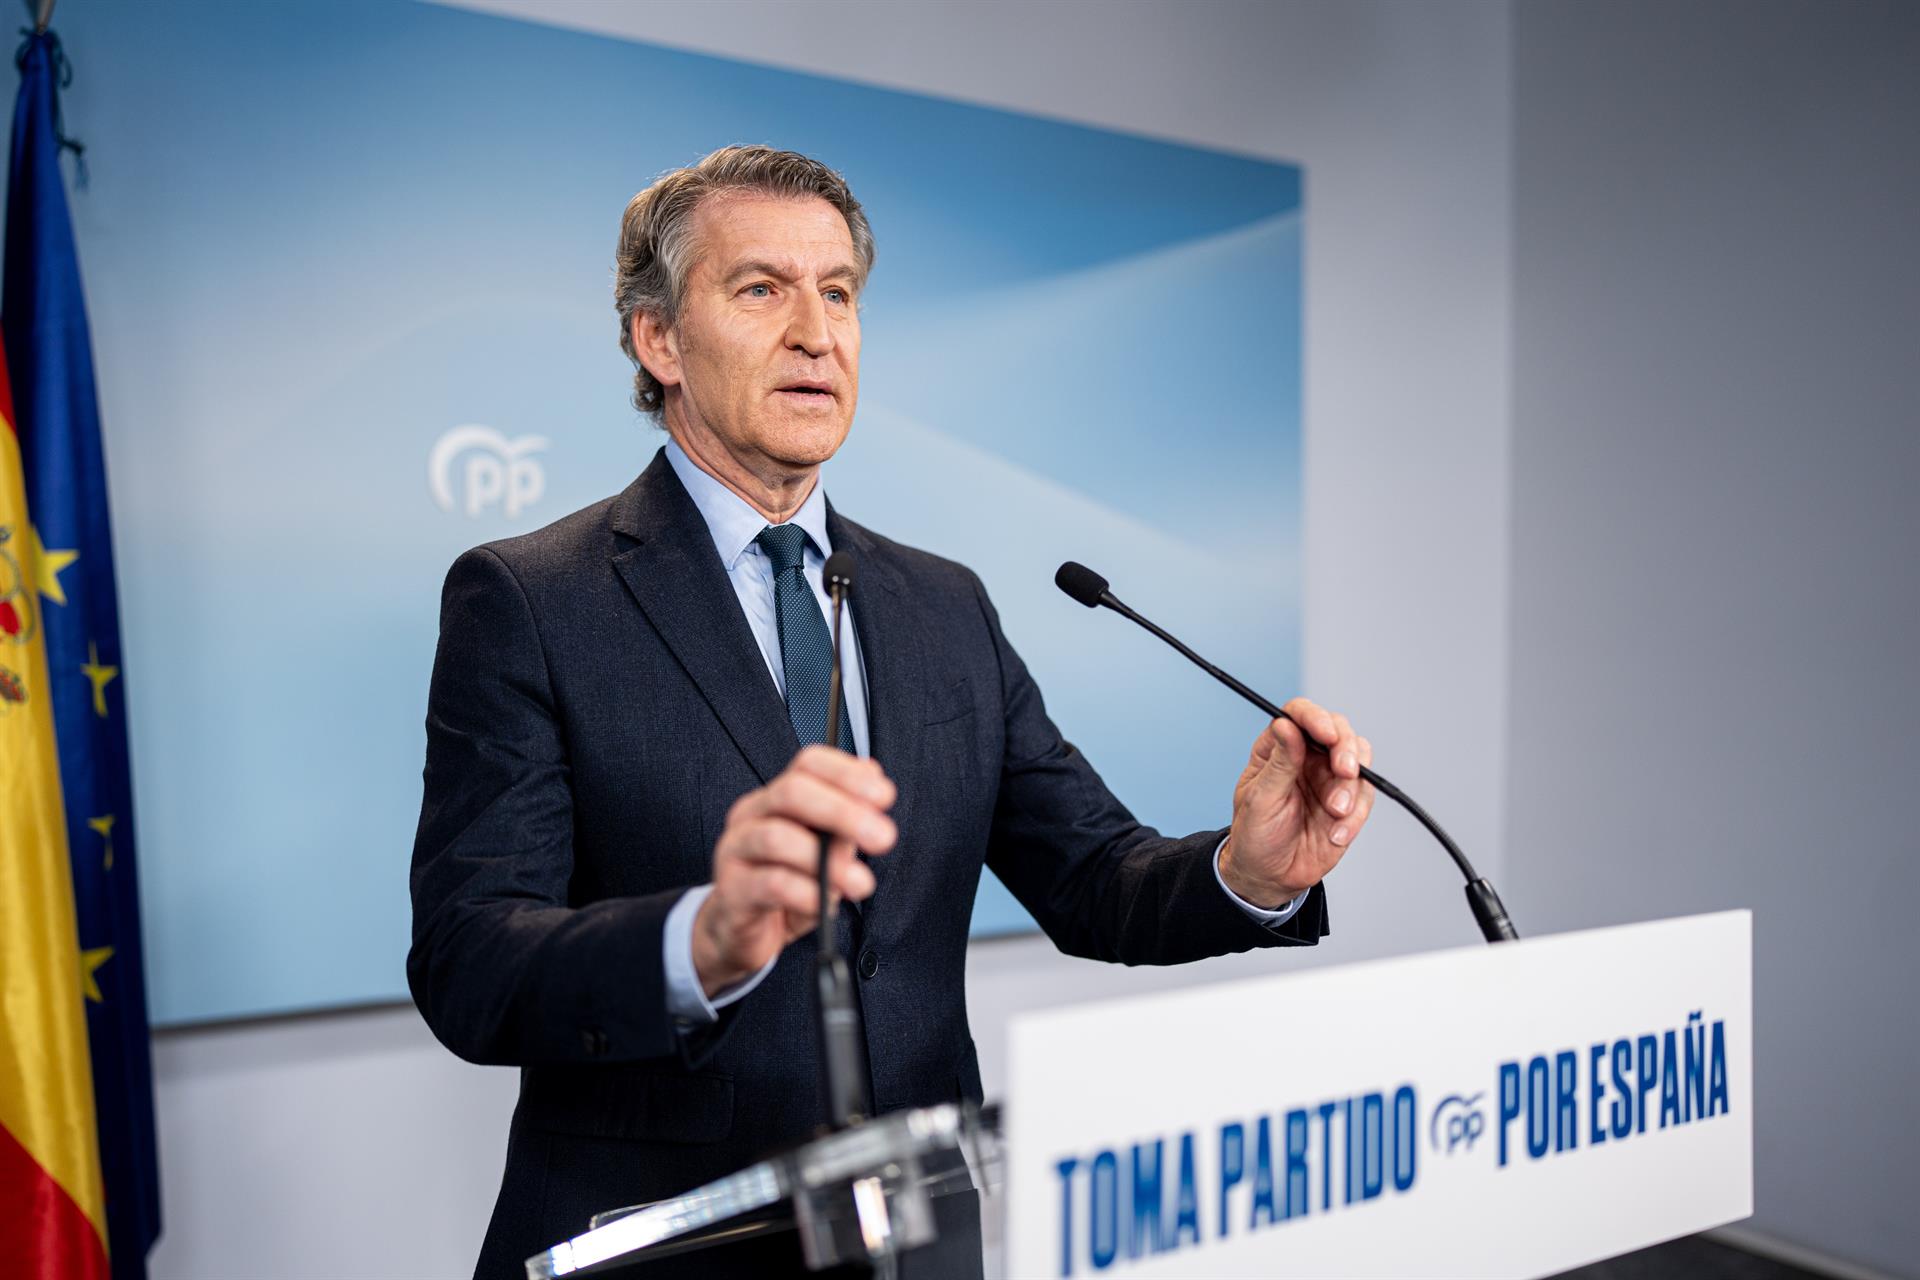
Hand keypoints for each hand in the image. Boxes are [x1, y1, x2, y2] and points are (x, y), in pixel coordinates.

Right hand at [692, 746, 896, 997]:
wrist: (745, 936)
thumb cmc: (789, 888)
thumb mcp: (827, 856)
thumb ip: (847, 826)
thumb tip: (876, 794)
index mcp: (776, 798)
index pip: (808, 763)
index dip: (848, 773)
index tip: (885, 796)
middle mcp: (751, 815)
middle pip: (792, 791)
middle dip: (843, 811)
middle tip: (883, 837)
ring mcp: (735, 850)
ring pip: (776, 837)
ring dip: (828, 860)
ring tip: (860, 883)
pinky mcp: (731, 890)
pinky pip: (771, 884)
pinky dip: (806, 893)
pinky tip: (826, 904)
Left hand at [1218, 697, 1374, 908]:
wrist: (1271, 876)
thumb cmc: (1255, 835)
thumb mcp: (1261, 799)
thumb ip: (1279, 763)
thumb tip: (1287, 726)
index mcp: (1278, 748)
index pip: (1298, 714)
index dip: (1315, 717)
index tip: (1326, 734)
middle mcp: (1307, 756)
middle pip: (1338, 731)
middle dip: (1346, 750)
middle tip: (1344, 771)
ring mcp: (1330, 778)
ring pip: (1359, 760)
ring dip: (1352, 787)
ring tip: (1335, 812)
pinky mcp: (1349, 802)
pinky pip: (1365, 796)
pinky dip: (1356, 816)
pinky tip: (1337, 834)